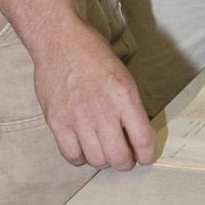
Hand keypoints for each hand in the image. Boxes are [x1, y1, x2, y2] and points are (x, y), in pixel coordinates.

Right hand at [33, 24, 155, 170]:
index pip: (143, 140)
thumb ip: (130, 107)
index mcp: (124, 97)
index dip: (147, 155)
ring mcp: (78, 118)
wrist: (60, 41)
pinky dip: (80, 157)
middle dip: (125, 162)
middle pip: (119, 158)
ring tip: (102, 150)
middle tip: (124, 156)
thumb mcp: (123, 77)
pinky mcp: (57, 122)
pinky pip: (72, 155)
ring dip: (103, 160)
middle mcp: (102, 111)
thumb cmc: (93, 55)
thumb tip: (137, 136)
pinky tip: (83, 147)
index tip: (144, 156)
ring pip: (96, 161)